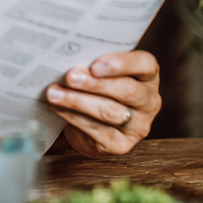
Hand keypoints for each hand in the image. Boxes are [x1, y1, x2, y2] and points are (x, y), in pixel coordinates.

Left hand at [45, 51, 160, 156]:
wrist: (90, 122)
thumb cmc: (96, 86)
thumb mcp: (99, 70)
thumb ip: (93, 62)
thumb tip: (69, 58)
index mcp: (147, 76)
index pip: (145, 65)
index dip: (122, 64)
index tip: (95, 65)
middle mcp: (149, 102)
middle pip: (128, 91)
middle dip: (95, 84)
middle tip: (70, 77)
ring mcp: (138, 126)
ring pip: (110, 112)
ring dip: (78, 101)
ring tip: (54, 93)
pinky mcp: (121, 145)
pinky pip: (97, 130)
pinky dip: (73, 117)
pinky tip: (57, 108)